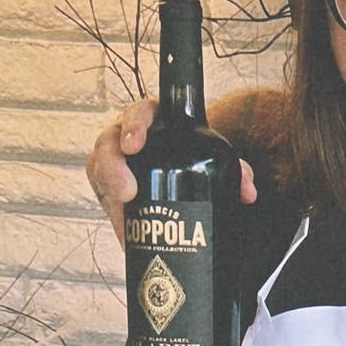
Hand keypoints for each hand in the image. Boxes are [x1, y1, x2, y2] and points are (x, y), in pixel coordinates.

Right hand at [87, 100, 256, 245]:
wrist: (185, 178)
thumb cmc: (195, 159)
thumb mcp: (216, 161)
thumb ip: (235, 171)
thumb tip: (247, 191)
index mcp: (155, 122)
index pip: (140, 113)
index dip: (133, 125)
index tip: (135, 146)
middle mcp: (128, 138)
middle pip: (109, 141)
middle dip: (113, 166)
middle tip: (127, 191)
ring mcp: (116, 162)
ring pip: (98, 168)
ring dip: (108, 190)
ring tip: (125, 211)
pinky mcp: (109, 187)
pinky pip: (102, 196)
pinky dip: (114, 216)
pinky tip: (124, 233)